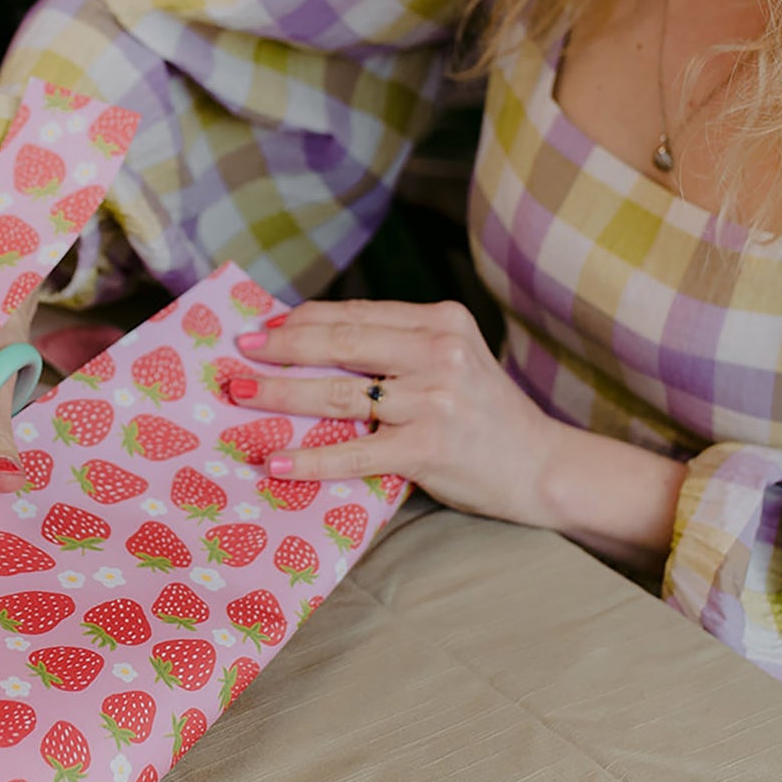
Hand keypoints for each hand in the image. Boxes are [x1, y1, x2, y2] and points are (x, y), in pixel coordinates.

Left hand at [229, 299, 563, 526]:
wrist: (543, 467)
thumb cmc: (482, 415)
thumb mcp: (448, 362)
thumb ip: (393, 347)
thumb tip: (305, 341)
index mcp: (440, 320)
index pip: (353, 314)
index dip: (299, 321)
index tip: (259, 330)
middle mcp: (439, 351)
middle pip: (337, 344)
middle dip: (279, 349)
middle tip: (237, 357)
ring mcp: (435, 399)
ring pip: (337, 394)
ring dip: (279, 395)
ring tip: (241, 397)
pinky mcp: (428, 447)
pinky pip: (353, 452)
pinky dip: (309, 459)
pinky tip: (274, 461)